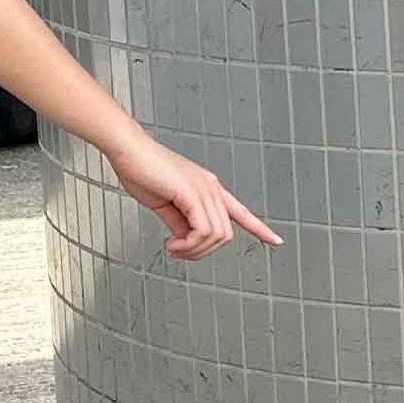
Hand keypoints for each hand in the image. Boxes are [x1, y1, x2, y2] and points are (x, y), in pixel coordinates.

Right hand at [106, 133, 282, 258]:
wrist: (128, 151)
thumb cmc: (141, 171)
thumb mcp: (165, 204)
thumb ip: (180, 222)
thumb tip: (186, 240)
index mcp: (207, 188)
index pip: (241, 211)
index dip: (259, 228)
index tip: (275, 240)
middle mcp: (211, 188)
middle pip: (225, 234)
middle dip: (201, 252)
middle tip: (177, 251)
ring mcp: (204, 189)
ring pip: (216, 235)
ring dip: (192, 250)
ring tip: (173, 247)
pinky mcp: (192, 192)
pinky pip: (202, 230)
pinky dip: (188, 244)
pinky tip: (172, 243)